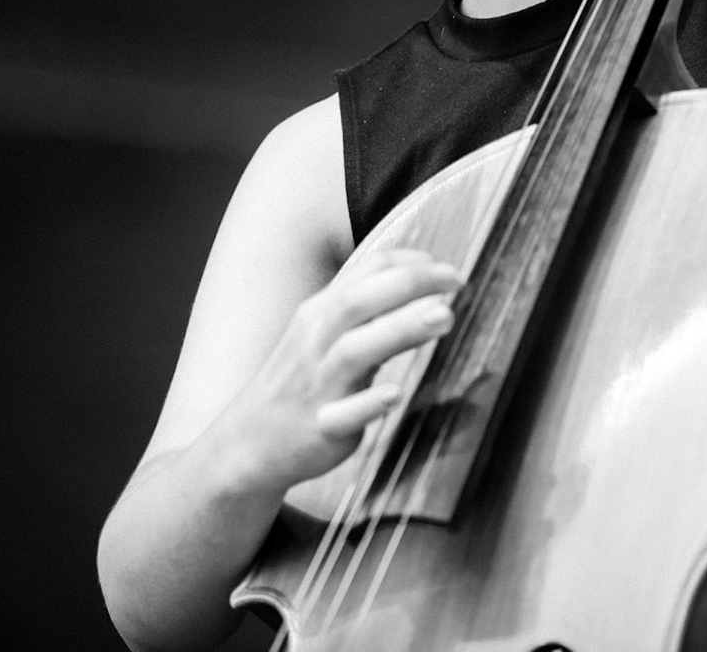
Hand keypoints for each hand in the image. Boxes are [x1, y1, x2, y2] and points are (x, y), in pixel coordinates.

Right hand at [218, 248, 459, 491]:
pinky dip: (369, 402)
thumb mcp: (323, 334)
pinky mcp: (320, 427)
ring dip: (400, 330)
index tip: (446, 269)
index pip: (365, 272)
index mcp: (320, 313)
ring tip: (444, 318)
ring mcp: (317, 385)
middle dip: (409, 284)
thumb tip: (419, 284)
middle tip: (456, 281)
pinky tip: (396, 394)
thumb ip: (366, 310)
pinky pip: (342, 414)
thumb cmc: (301, 382)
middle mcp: (316, 342)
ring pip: (355, 350)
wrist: (250, 443)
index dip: (409, 264)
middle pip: (360, 301)